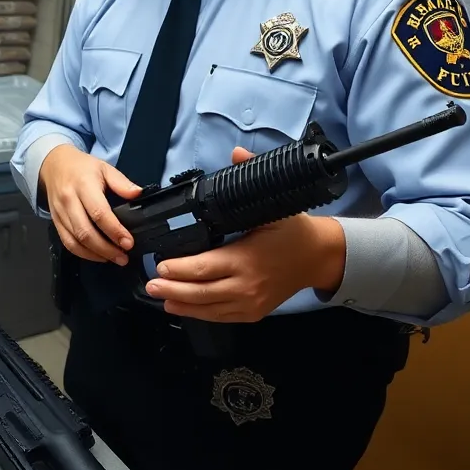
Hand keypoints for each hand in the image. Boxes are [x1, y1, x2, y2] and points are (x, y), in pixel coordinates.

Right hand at [40, 144, 141, 265]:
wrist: (54, 165)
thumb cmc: (82, 167)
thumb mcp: (104, 168)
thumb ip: (121, 182)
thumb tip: (138, 194)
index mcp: (83, 185)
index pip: (99, 213)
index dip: (114, 231)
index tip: (128, 242)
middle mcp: (69, 201)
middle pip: (85, 232)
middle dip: (106, 249)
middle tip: (123, 256)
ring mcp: (60, 213)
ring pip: (75, 241)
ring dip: (96, 254)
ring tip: (114, 259)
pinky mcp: (55, 222)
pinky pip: (67, 243)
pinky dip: (83, 253)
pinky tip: (98, 256)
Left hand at [145, 147, 346, 321]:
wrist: (318, 258)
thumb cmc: (293, 231)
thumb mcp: (273, 204)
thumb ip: (248, 178)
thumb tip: (237, 152)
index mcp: (246, 257)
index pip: (204, 267)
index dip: (179, 269)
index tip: (160, 265)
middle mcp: (246, 284)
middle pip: (201, 292)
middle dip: (172, 289)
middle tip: (151, 284)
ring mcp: (250, 302)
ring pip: (209, 308)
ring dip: (182, 305)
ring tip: (160, 298)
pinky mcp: (253, 312)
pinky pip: (222, 317)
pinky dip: (201, 314)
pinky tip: (182, 308)